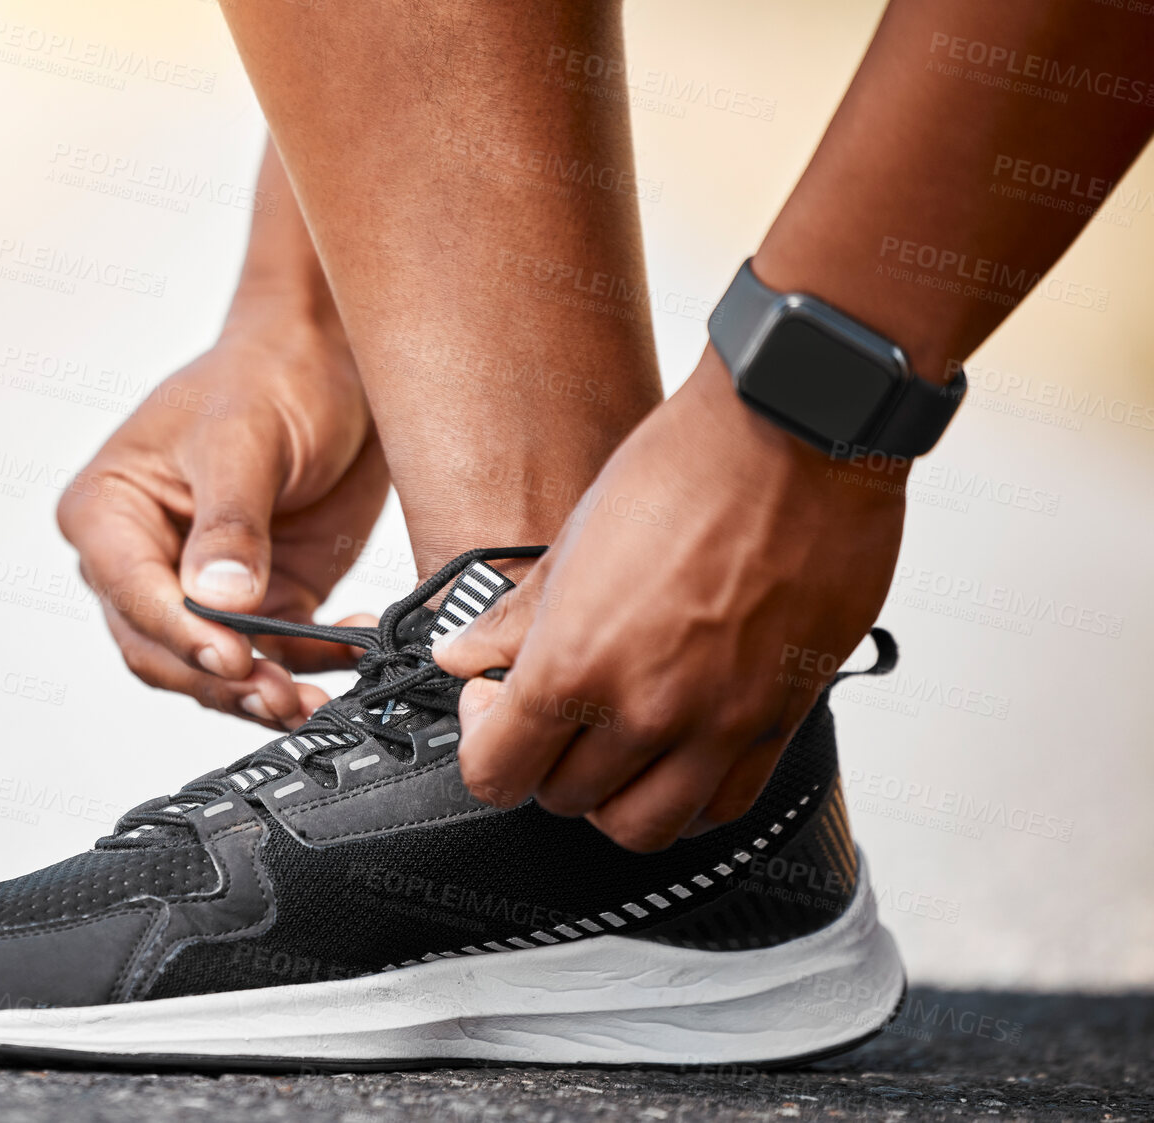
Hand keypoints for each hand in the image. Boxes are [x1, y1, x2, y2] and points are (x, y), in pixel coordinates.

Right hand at [58, 320, 387, 728]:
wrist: (334, 362)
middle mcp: (143, 559)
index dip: (181, 634)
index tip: (233, 657)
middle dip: (220, 679)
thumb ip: (230, 522)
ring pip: (216, 667)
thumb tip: (218, 599)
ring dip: (263, 689)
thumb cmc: (269, 374)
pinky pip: (277, 652)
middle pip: (163, 649)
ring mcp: (202, 586)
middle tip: (278, 695)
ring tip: (312, 700)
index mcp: (108, 511)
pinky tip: (350, 651)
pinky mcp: (264, 600)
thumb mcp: (244, 438)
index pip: (132, 593)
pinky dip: (311, 663)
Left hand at [433, 349, 904, 851]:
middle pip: (562, 800)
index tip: (493, 703)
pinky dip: (687, 797)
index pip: (495, 772)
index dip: (481, 743)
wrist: (796, 434)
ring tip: (611, 739)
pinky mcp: (781, 720)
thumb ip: (515, 617)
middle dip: (542, 761)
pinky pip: (722, 807)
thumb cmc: (687, 468)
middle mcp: (648, 708)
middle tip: (550, 708)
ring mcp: (721, 723)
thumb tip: (465, 655)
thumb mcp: (575, 538)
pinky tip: (675, 749)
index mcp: (579, 660)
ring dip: (611, 794)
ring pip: (640, 827)